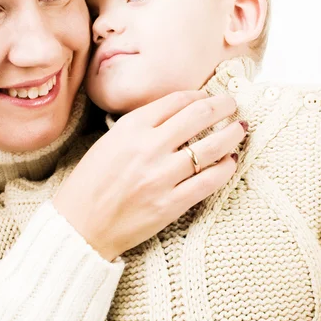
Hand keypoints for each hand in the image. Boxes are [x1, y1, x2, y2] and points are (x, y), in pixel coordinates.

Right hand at [54, 90, 244, 260]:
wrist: (80, 225)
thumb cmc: (91, 183)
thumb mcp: (109, 142)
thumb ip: (139, 127)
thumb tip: (176, 115)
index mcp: (129, 128)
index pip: (175, 101)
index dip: (199, 95)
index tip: (209, 96)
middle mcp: (147, 147)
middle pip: (198, 116)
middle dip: (222, 106)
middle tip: (232, 105)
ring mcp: (161, 176)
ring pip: (211, 148)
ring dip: (231, 135)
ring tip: (240, 130)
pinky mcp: (170, 204)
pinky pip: (208, 181)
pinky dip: (225, 169)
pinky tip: (230, 162)